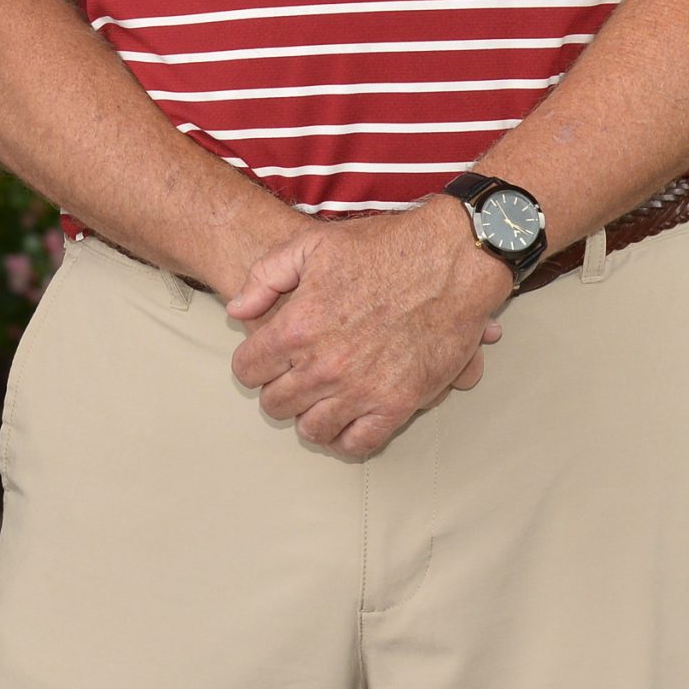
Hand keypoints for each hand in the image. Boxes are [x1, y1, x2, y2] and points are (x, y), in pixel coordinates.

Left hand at [226, 200, 512, 460]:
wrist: (451, 260)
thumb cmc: (382, 247)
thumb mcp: (312, 244)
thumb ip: (265, 277)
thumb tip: (237, 311)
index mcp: (298, 326)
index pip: (247, 370)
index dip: (251, 362)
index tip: (264, 357)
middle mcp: (324, 366)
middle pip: (275, 404)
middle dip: (277, 389)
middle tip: (292, 375)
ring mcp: (361, 390)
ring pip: (312, 430)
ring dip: (308, 415)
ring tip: (318, 397)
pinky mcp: (398, 405)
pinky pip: (359, 444)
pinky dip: (345, 439)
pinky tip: (345, 420)